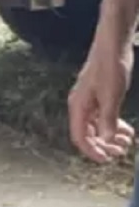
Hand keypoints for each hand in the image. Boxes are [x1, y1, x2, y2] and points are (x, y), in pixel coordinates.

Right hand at [68, 44, 136, 162]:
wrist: (112, 46)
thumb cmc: (110, 68)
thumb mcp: (111, 96)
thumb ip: (108, 120)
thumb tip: (107, 140)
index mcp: (78, 106)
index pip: (79, 136)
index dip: (92, 151)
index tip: (107, 159)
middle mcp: (81, 106)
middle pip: (87, 134)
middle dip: (104, 145)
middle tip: (123, 150)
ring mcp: (90, 102)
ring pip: (96, 127)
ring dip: (111, 137)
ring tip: (128, 139)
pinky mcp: (99, 97)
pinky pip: (103, 118)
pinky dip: (114, 126)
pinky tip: (126, 129)